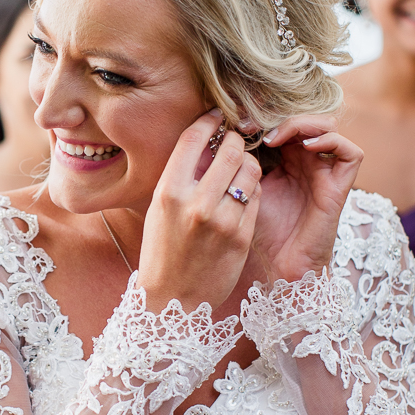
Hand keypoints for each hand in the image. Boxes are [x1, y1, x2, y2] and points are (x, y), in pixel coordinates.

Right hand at [137, 112, 262, 313]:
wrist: (173, 298)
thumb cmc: (162, 250)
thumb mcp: (160, 209)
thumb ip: (181, 177)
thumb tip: (205, 142)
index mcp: (169, 192)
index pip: (193, 140)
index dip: (208, 120)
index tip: (217, 115)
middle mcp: (196, 203)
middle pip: (229, 150)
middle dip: (235, 140)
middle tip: (235, 139)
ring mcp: (222, 220)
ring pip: (249, 171)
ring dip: (248, 163)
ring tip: (240, 168)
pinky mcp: (241, 236)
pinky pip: (255, 198)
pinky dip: (251, 189)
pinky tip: (243, 193)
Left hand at [252, 116, 361, 283]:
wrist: (278, 265)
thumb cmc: (260, 230)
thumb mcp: (244, 187)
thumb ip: (241, 160)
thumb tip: (222, 130)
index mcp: (286, 158)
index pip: (283, 119)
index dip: (263, 113)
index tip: (236, 120)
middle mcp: (309, 161)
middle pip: (304, 115)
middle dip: (278, 114)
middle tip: (251, 124)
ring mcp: (326, 172)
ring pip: (328, 125)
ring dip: (301, 123)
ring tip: (274, 137)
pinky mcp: (340, 187)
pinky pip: (351, 152)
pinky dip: (331, 141)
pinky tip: (304, 147)